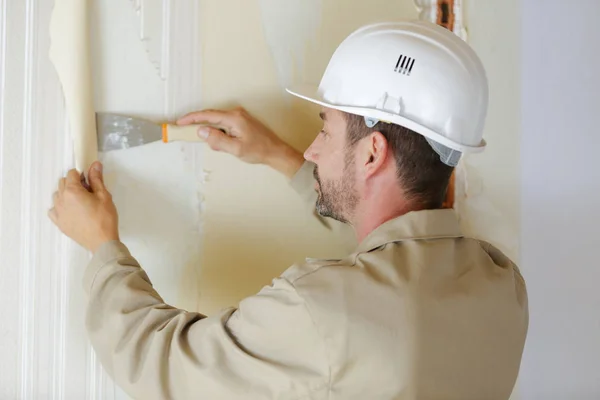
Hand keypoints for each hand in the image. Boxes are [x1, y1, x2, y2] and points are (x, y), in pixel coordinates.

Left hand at [48, 162, 119, 252]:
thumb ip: (97, 179)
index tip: (89, 181)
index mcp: (72, 191)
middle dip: (74, 183)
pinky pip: (53, 209)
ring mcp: (58, 212)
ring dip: (66, 194)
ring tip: (80, 202)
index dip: (82, 175)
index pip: (72, 173)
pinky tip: (71, 210)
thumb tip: (95, 165)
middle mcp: (61, 200)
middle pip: (63, 182)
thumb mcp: (104, 196)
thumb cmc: (104, 219)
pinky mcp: (59, 222)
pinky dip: (60, 207)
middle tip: (88, 191)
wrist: (102, 241)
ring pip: (57, 195)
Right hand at [177, 107, 303, 178]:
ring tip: (213, 145)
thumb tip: (201, 131)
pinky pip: (224, 124)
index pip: (208, 115)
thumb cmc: (258, 151)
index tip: (180, 122)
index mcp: (234, 118)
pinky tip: (222, 143)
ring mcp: (239, 116)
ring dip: (211, 132)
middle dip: (198, 124)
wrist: (276, 151)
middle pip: (211, 116)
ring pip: (217, 122)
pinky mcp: (241, 122)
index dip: (192, 118)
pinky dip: (218, 132)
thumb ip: (217, 140)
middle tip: (185, 131)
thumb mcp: (236, 149)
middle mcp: (236, 113)